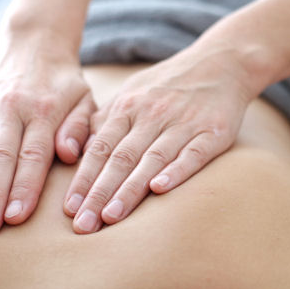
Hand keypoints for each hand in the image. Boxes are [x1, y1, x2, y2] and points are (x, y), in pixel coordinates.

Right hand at [0, 37, 95, 233]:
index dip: (24, 187)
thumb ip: (80, 128)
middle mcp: (13, 110)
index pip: (33, 156)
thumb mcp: (85, 100)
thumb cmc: (65, 82)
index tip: (18, 217)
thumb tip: (68, 155)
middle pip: (1, 158)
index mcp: (45, 111)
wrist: (34, 44)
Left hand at [63, 46, 255, 232]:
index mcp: (128, 108)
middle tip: (83, 225)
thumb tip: (76, 152)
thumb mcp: (132, 93)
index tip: (69, 209)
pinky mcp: (213, 132)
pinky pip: (193, 154)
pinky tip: (161, 189)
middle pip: (121, 158)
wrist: (220, 63)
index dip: (83, 179)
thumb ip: (104, 121)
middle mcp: (152, 115)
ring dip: (130, 189)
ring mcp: (183, 123)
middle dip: (99, 193)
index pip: (100, 149)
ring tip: (111, 217)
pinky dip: (176, 171)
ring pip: (152, 159)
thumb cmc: (169, 85)